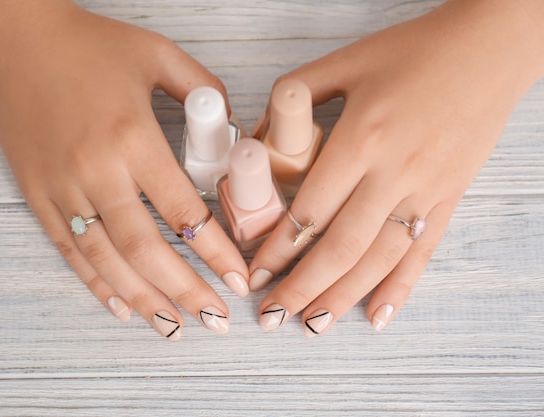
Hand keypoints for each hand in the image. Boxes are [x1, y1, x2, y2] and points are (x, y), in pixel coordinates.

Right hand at [0, 1, 249, 338]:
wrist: (18, 41)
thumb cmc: (92, 46)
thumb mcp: (159, 55)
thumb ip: (205, 92)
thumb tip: (234, 133)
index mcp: (132, 137)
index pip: (183, 211)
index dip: (215, 251)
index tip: (238, 279)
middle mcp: (96, 169)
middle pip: (145, 248)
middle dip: (185, 291)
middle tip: (215, 319)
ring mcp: (62, 186)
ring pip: (105, 259)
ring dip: (142, 299)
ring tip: (173, 328)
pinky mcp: (37, 193)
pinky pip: (68, 249)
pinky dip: (94, 283)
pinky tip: (120, 306)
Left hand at [249, 0, 543, 335]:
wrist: (488, 50)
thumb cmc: (413, 52)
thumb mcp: (343, 63)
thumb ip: (293, 97)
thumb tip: (259, 139)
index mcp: (362, 139)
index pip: (309, 211)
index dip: (277, 249)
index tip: (255, 275)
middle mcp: (394, 174)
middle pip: (341, 247)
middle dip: (302, 287)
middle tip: (273, 316)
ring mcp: (426, 192)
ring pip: (379, 260)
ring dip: (343, 298)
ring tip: (312, 325)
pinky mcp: (448, 199)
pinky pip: (422, 253)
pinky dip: (400, 289)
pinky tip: (377, 317)